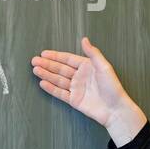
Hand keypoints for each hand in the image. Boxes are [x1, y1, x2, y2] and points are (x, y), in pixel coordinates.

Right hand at [31, 36, 145, 142]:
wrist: (115, 109)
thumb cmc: (112, 87)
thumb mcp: (104, 67)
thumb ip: (93, 53)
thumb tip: (84, 39)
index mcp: (87, 66)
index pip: (68, 59)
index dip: (55, 56)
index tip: (44, 53)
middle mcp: (80, 76)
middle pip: (60, 69)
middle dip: (47, 64)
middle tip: (34, 60)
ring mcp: (76, 88)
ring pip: (58, 80)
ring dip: (46, 75)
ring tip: (35, 70)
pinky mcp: (74, 100)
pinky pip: (60, 93)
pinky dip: (51, 88)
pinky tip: (42, 83)